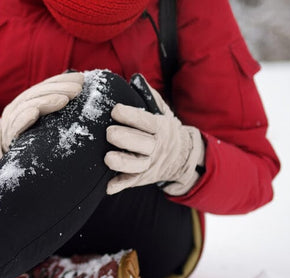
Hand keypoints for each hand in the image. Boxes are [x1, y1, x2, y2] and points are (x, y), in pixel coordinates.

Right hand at [0, 72, 83, 166]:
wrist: (10, 161)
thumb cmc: (31, 140)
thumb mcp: (43, 122)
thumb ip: (54, 110)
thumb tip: (80, 97)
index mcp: (27, 101)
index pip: (45, 86)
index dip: (61, 81)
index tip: (80, 79)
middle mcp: (18, 107)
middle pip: (37, 93)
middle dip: (58, 89)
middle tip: (77, 89)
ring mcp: (11, 121)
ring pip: (27, 105)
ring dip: (46, 101)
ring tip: (64, 100)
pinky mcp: (8, 136)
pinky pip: (15, 125)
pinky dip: (24, 117)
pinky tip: (34, 113)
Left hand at [104, 75, 204, 195]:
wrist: (181, 158)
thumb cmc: (164, 130)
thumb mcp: (162, 112)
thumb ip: (149, 97)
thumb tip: (136, 79)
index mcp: (160, 128)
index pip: (147, 122)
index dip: (132, 116)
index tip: (115, 110)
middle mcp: (156, 147)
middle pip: (143, 144)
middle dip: (126, 139)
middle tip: (109, 133)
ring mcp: (149, 164)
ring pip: (137, 166)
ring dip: (122, 163)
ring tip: (108, 159)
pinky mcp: (141, 178)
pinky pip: (131, 182)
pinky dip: (120, 185)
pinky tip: (108, 187)